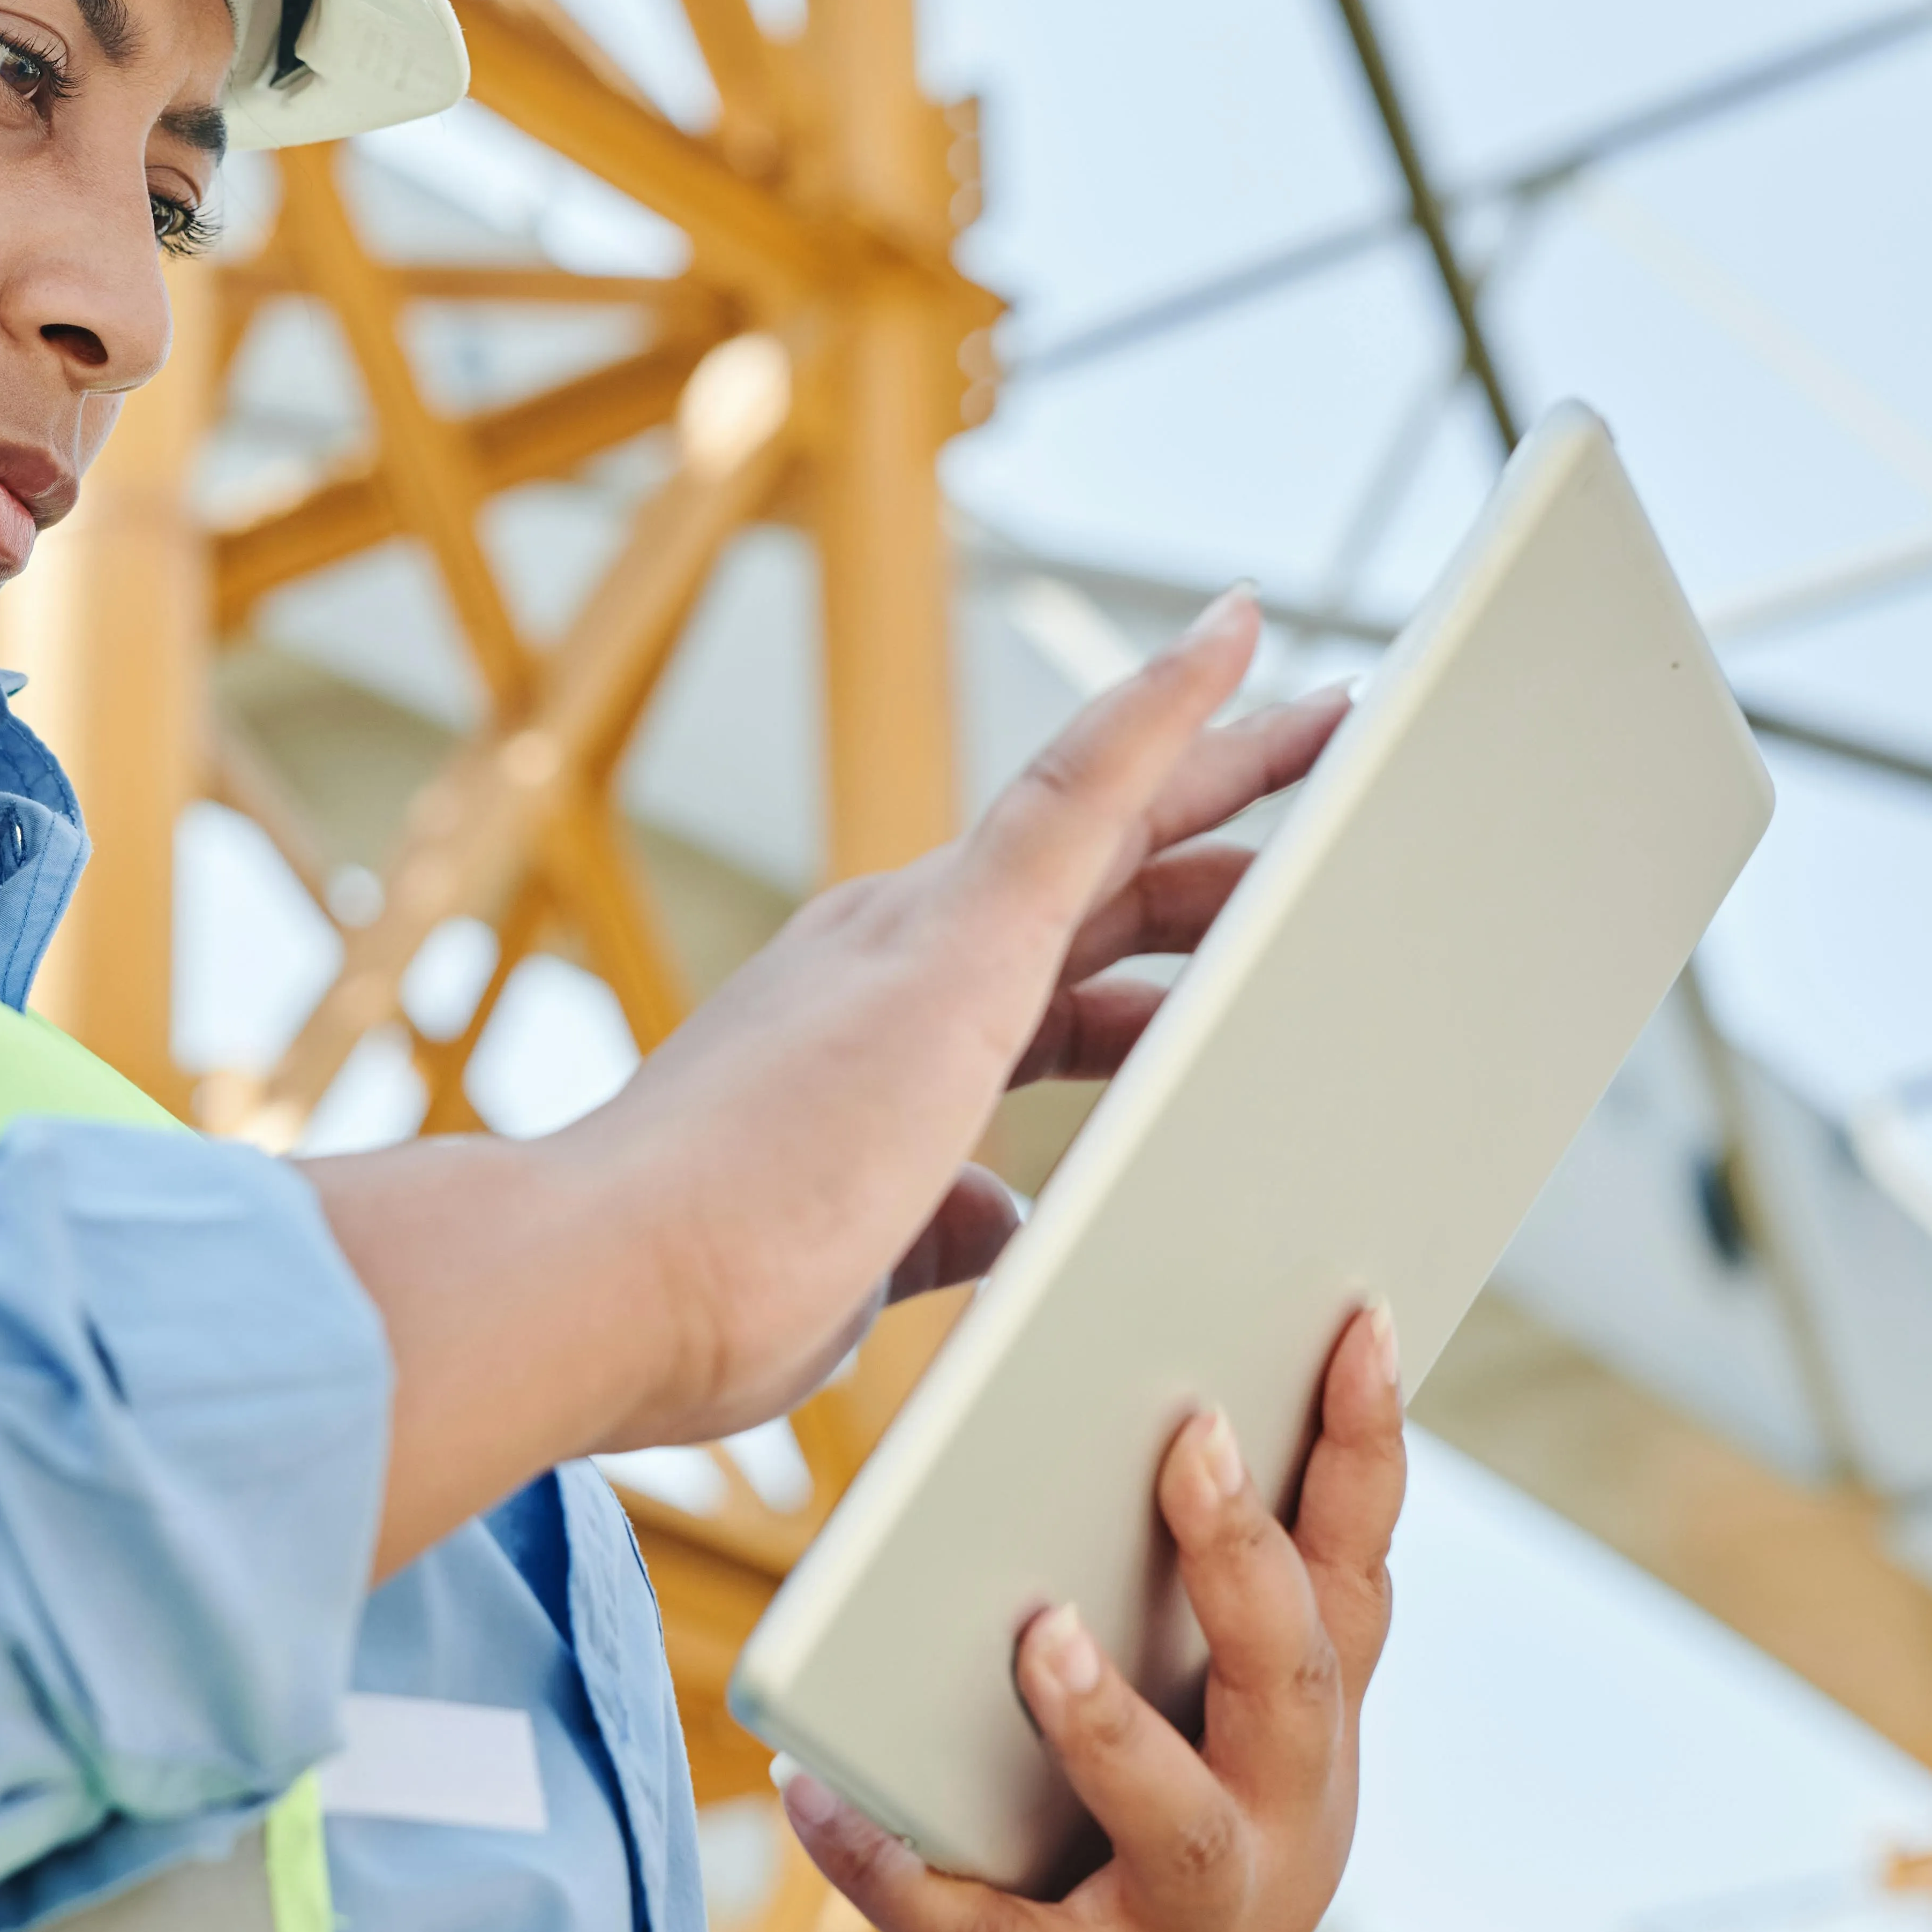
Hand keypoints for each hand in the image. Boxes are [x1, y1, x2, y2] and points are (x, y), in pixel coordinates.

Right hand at [299, 586, 1343, 1578]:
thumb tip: (998, 1216)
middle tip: (1307, 762)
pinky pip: (1084, 784)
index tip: (1213, 914)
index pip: (1057, 975)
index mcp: (879, 1032)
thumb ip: (939, 1226)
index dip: (1148, 945)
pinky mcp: (951, 936)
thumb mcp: (864, 1262)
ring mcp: (923, 933)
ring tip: (1328, 720)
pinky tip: (1235, 640)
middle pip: (1101, 872)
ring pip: (1113, 810)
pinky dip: (1162, 706)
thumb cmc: (701, 1291)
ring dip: (1224, 763)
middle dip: (1207, 823)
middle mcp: (896, 951)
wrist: (603, 1279)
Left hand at [750, 1307, 1410, 1931]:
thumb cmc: (1101, 1855)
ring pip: (1183, 1827)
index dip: (1366, 1450)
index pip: (1353, 1574)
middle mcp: (1281, 1835)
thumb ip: (1158, 1594)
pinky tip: (816, 1794)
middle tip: (1188, 1438)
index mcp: (1299, 1740)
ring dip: (1111, 1726)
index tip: (1353, 1318)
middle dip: (1246, 1559)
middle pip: (1296, 1681)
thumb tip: (1102, 1383)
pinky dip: (898, 1867)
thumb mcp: (1166, 1726)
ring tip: (1033, 1636)